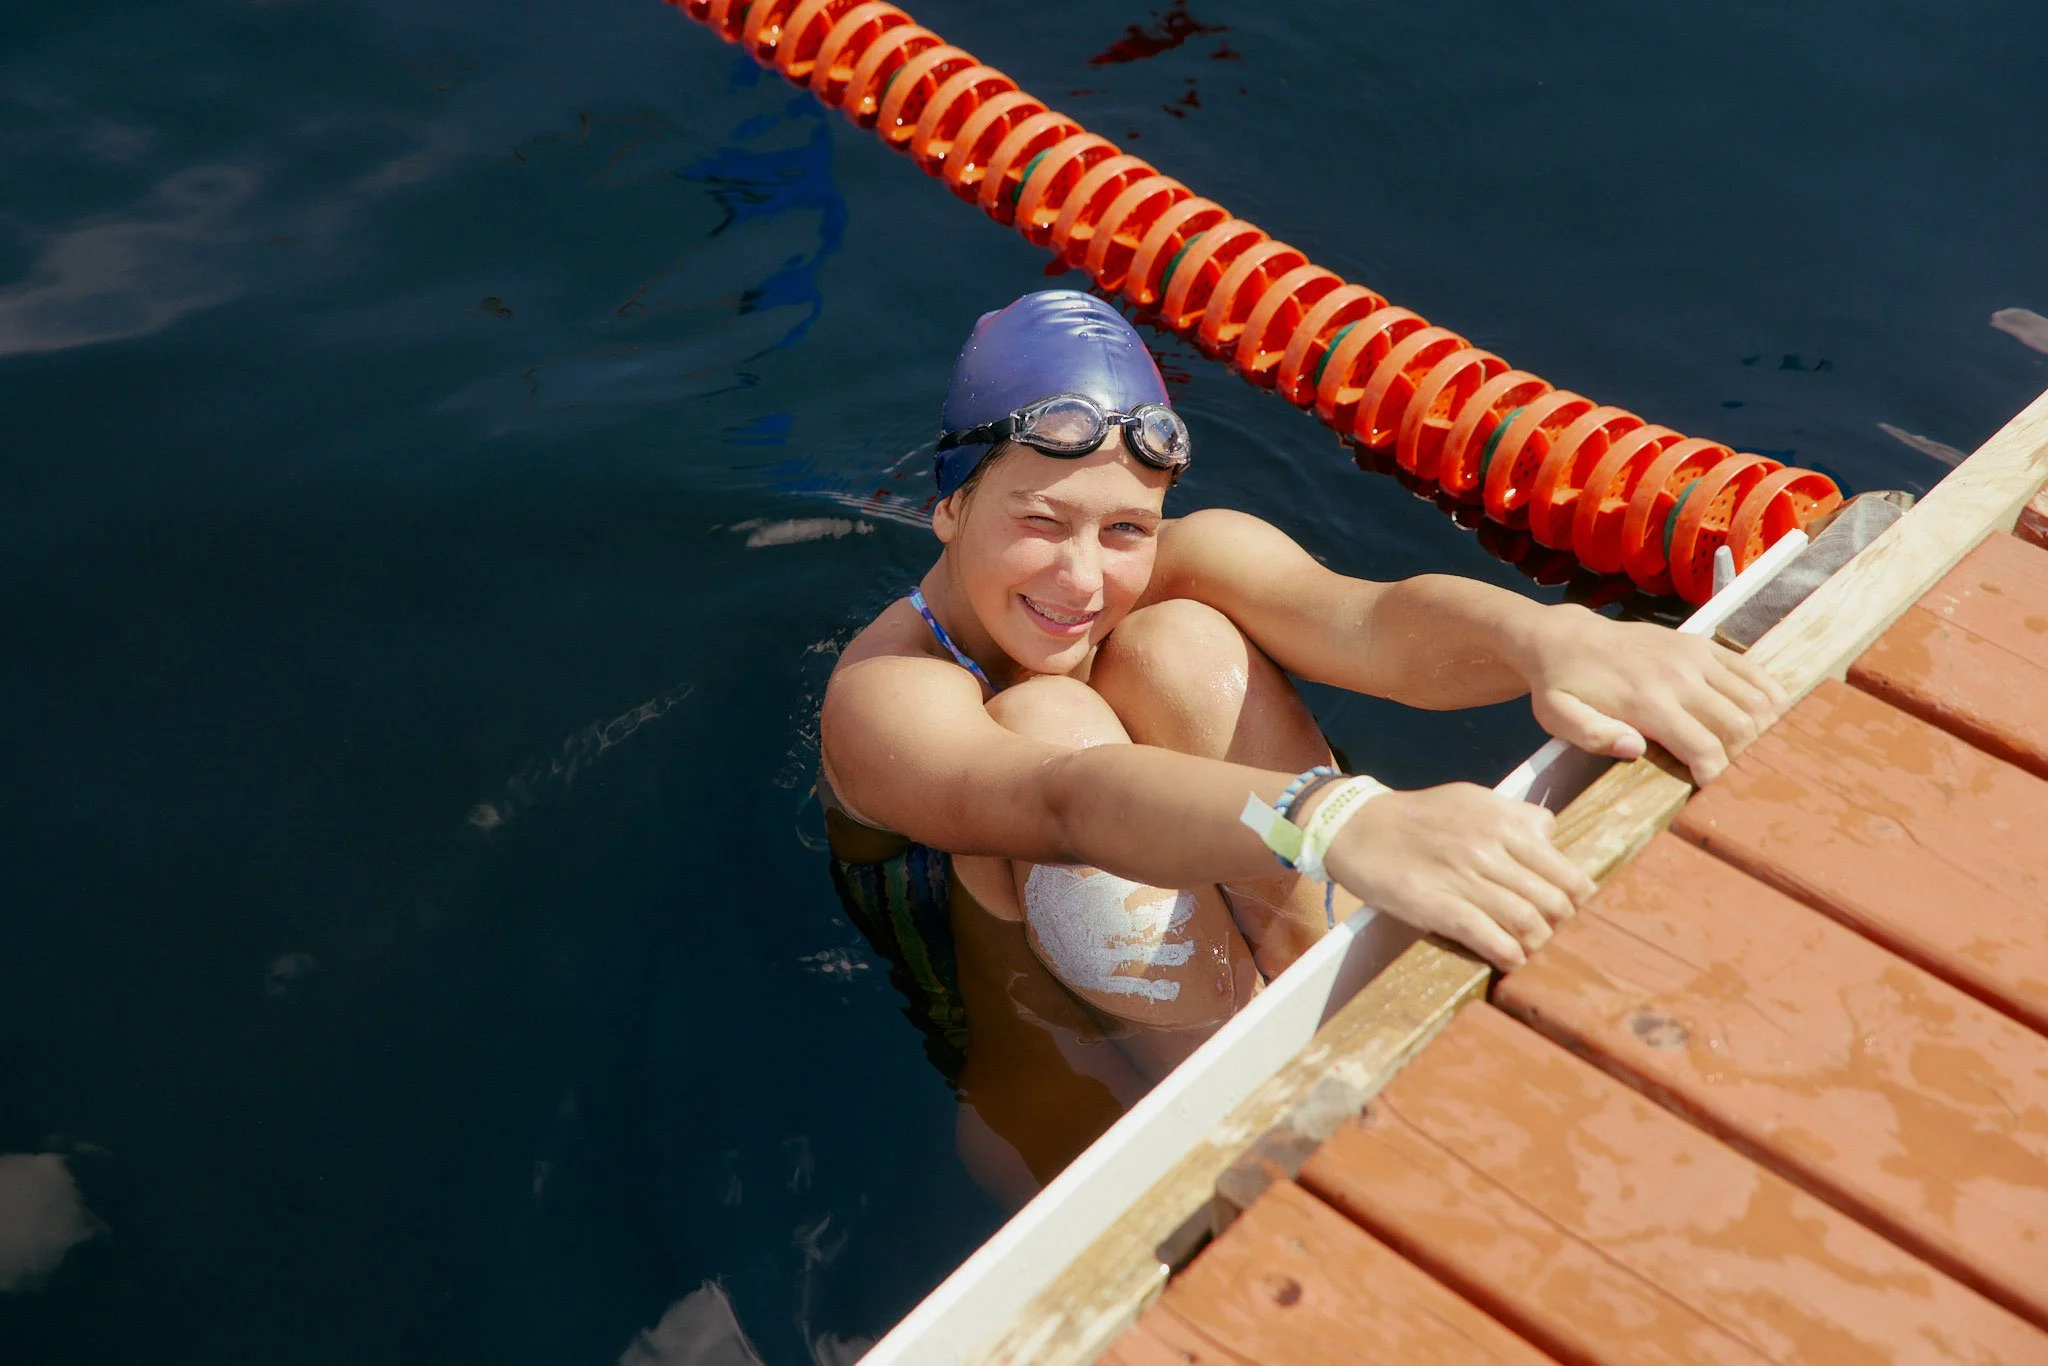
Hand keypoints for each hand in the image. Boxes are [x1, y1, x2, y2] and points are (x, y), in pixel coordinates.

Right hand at [1318, 783, 1595, 970]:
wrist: (1357, 827)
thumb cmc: (1418, 816)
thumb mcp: (1473, 798)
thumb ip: (1516, 815)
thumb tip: (1550, 836)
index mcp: (1504, 822)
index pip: (1566, 873)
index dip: (1574, 898)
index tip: (1564, 906)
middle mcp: (1490, 848)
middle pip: (1554, 902)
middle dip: (1556, 924)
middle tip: (1544, 928)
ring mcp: (1464, 878)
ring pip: (1528, 923)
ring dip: (1534, 942)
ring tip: (1525, 945)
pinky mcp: (1438, 906)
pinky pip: (1489, 938)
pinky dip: (1508, 954)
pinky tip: (1507, 957)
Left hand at [1518, 604, 1789, 782]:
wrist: (1567, 637)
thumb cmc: (1562, 685)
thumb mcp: (1556, 715)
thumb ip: (1591, 734)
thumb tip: (1634, 748)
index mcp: (1646, 700)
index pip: (1704, 747)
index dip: (1717, 777)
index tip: (1713, 793)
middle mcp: (1679, 676)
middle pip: (1739, 726)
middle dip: (1744, 758)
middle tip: (1736, 776)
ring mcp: (1696, 657)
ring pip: (1754, 699)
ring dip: (1763, 730)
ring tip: (1753, 753)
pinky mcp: (1703, 645)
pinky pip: (1752, 671)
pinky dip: (1768, 697)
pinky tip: (1767, 719)